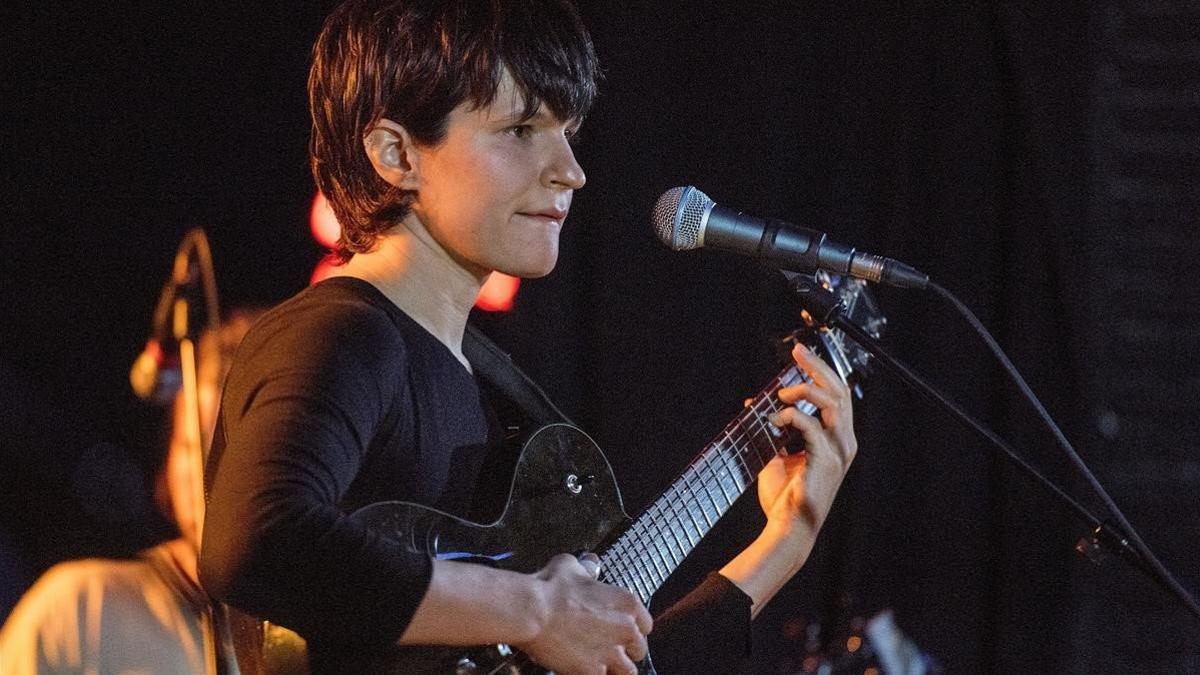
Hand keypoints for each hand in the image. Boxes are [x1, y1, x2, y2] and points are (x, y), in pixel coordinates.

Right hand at [516, 553, 652, 674]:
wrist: (532, 612)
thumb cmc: (550, 589)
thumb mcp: (571, 567)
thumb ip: (587, 569)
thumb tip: (590, 565)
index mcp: (626, 602)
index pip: (646, 623)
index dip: (633, 627)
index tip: (621, 629)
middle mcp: (625, 629)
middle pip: (639, 649)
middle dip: (626, 650)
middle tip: (609, 648)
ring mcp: (611, 653)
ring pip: (627, 671)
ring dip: (616, 668)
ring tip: (601, 665)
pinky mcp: (593, 671)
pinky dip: (595, 674)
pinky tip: (584, 669)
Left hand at [761, 343, 857, 532]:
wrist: (787, 527)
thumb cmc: (785, 497)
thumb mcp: (777, 455)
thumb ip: (774, 429)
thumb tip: (756, 402)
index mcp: (838, 440)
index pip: (838, 395)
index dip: (822, 371)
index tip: (800, 354)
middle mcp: (844, 443)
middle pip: (840, 391)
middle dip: (817, 368)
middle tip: (797, 353)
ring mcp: (838, 452)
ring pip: (833, 403)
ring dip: (806, 390)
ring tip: (783, 393)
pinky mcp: (826, 460)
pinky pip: (811, 426)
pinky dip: (791, 416)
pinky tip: (775, 419)